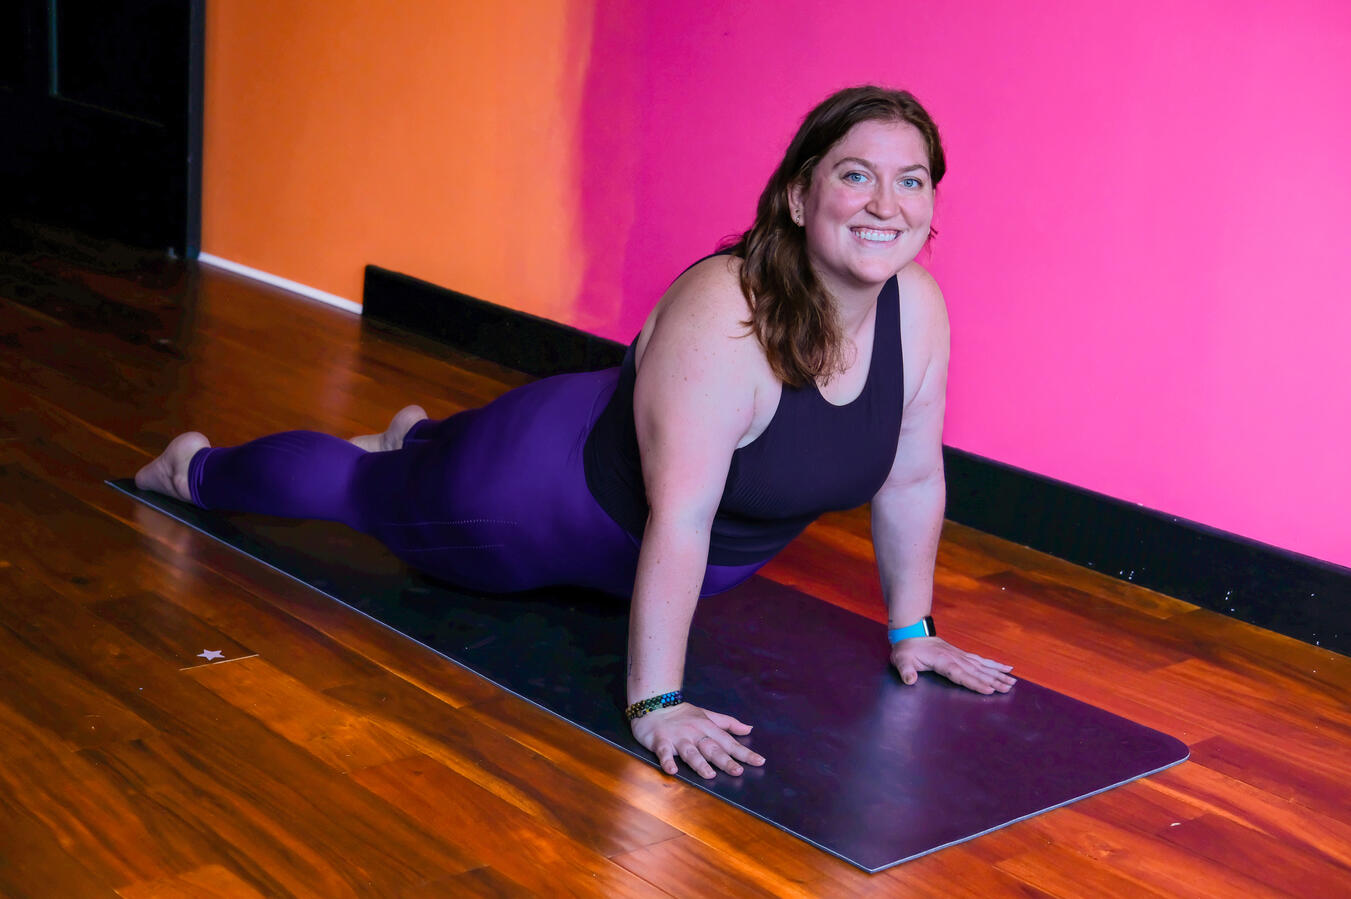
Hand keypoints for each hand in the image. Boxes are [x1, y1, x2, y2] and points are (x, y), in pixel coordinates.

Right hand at [629, 702, 765, 778]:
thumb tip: (749, 728)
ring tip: (709, 774)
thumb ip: (728, 723)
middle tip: (737, 771)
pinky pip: (664, 753)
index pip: (729, 742)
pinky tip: (672, 770)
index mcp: (707, 727)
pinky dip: (667, 761)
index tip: (759, 761)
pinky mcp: (660, 741)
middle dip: (725, 760)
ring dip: (699, 763)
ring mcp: (677, 738)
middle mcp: (695, 733)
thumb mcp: (707, 715)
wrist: (653, 704)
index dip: (744, 752)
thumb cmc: (681, 713)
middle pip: (712, 748)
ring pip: (690, 752)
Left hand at [891, 636, 1015, 693]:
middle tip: (1009, 688)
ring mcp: (961, 656)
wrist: (911, 634)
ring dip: (998, 674)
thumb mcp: (901, 660)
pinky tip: (1007, 667)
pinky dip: (994, 664)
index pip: (961, 675)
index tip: (989, 690)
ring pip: (983, 667)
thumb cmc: (906, 650)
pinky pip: (981, 660)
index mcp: (943, 662)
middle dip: (994, 681)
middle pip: (978, 672)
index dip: (975, 683)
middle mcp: (956, 658)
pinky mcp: (963, 655)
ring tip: (1013, 681)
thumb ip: (905, 670)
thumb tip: (909, 680)